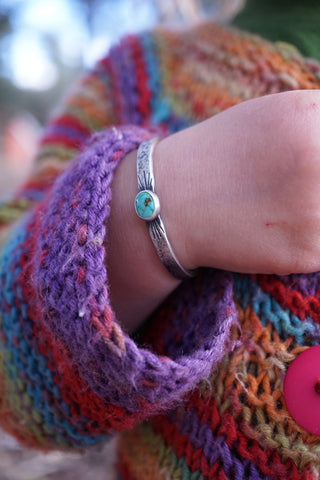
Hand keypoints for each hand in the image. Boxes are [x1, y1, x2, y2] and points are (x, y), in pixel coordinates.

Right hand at [155, 90, 319, 274]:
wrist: (174, 203)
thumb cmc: (223, 153)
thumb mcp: (278, 112)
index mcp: (310, 118)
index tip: (311, 169)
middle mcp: (317, 161)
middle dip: (319, 181)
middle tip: (297, 184)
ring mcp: (315, 211)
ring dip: (318, 209)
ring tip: (288, 203)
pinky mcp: (308, 252)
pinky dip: (313, 236)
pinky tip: (284, 226)